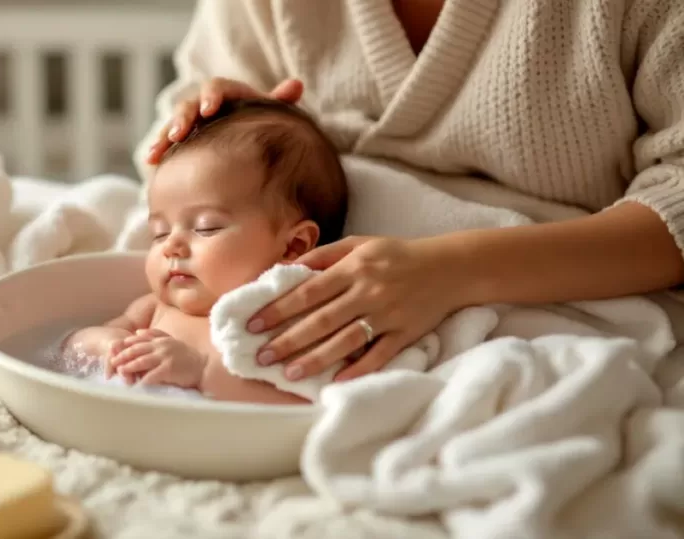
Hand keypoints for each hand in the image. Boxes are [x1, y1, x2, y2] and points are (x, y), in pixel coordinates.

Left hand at [107, 329, 207, 387]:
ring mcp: (165, 357)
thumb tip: (136, 333)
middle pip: (136, 350)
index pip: (137, 341)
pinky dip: (143, 380)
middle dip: (122, 356)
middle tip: (111, 362)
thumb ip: (154, 334)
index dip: (124, 346)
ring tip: (119, 372)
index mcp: (159, 340)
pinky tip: (135, 385)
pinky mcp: (169, 369)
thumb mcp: (170, 340)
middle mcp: (161, 346)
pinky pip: (152, 375)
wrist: (203, 365)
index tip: (113, 351)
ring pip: (141, 361)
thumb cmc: (186, 355)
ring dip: (128, 367)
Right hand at [145, 77, 303, 163]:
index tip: (209, 109)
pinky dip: (158, 148)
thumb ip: (279, 101)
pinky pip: (166, 140)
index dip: (211, 96)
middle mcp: (204, 104)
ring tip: (156, 152)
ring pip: (172, 123)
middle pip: (189, 104)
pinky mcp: (180, 138)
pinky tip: (152, 161)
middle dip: (182, 118)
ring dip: (164, 136)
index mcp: (226, 93)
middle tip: (178, 134)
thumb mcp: (268, 112)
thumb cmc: (258, 121)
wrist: (246, 138)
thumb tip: (296, 85)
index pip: (216, 87)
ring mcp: (190, 121)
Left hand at [248, 236, 463, 381]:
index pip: (308, 291)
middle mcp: (368, 291)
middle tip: (261, 356)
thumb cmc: (397, 255)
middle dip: (288, 340)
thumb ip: (323, 256)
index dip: (279, 308)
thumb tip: (285, 269)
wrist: (451, 267)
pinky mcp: (406, 333)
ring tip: (289, 374)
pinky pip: (379, 355)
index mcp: (354, 268)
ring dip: (316, 359)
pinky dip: (358, 369)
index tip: (254, 323)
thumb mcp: (359, 244)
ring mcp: (388, 314)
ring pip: (346, 341)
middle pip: (322, 320)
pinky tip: (336, 381)